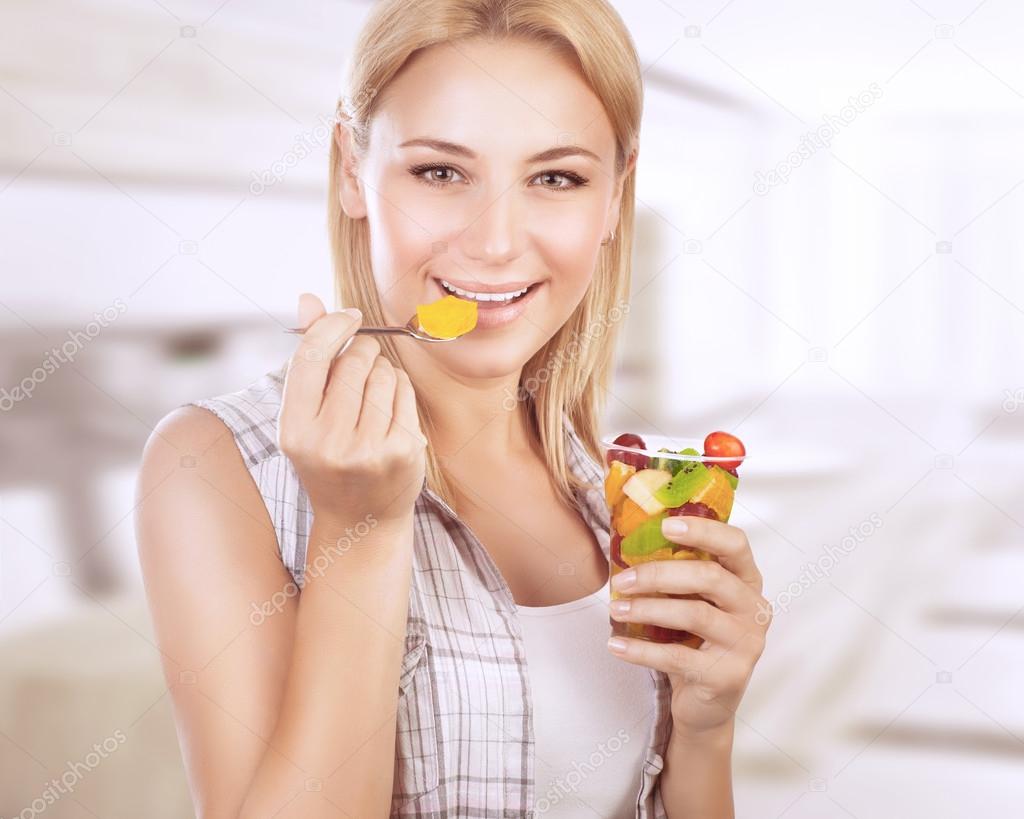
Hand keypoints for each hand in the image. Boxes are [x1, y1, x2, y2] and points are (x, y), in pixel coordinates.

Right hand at [278, 293, 426, 530]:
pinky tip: (390, 410)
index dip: (333, 326)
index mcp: (294, 430)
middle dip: (362, 351)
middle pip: (353, 361)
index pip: (312, 358)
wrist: (360, 521)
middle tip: (361, 364)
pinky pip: (405, 391)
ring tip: (372, 395)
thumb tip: (309, 298)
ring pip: (383, 373)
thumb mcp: (306, 415)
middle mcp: (329, 442)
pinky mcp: (402, 450)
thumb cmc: (329, 457)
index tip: (350, 316)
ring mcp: (369, 449)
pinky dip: (399, 389)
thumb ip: (309, 356)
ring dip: (382, 370)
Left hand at [607, 515, 770, 736]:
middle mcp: (754, 609)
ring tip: (615, 609)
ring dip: (646, 609)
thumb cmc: (696, 641)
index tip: (666, 525)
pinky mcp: (727, 676)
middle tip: (621, 580)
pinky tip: (616, 644)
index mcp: (747, 581)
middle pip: (710, 577)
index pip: (735, 544)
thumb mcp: (693, 602)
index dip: (703, 530)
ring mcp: (745, 644)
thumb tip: (629, 542)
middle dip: (659, 574)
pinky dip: (641, 650)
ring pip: (694, 614)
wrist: (708, 704)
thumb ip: (678, 574)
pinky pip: (677, 656)